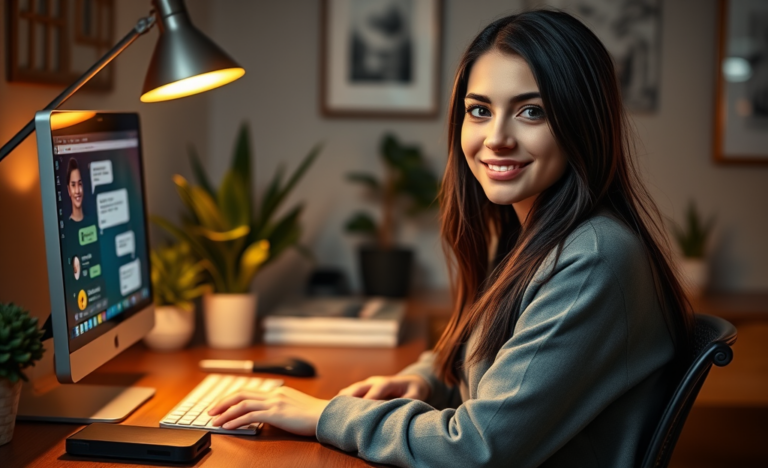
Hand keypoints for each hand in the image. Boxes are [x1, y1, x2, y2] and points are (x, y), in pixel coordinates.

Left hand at [207, 386, 328, 436]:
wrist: (326, 416)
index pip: (249, 391)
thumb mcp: (293, 406)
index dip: (232, 398)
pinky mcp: (276, 413)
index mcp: (277, 391)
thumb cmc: (313, 415)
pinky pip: (250, 416)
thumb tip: (266, 415)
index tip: (221, 406)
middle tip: (211, 412)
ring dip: (226, 413)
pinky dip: (236, 421)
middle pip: (241, 394)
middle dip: (223, 403)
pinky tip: (228, 427)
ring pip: (242, 404)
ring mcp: (274, 402)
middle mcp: (273, 394)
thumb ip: (279, 407)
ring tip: (215, 422)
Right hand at [336, 374, 429, 400]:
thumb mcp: (416, 395)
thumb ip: (409, 402)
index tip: (363, 409)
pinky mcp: (363, 390)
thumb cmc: (414, 389)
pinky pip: (350, 394)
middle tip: (339, 409)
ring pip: (352, 390)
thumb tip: (401, 411)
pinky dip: (342, 400)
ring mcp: (367, 384)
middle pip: (359, 387)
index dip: (370, 397)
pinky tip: (333, 409)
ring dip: (343, 399)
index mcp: (388, 382)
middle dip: (350, 397)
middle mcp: (374, 381)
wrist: (411, 381)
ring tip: (331, 409)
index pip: (378, 388)